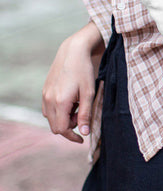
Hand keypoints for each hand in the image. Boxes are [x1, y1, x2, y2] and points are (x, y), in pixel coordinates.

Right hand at [42, 22, 104, 143]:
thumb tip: (84, 133)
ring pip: (51, 118)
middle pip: (55, 127)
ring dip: (64, 119)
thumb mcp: (89, 93)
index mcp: (60, 102)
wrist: (73, 52)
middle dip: (69, 127)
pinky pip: (49, 109)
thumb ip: (86, 114)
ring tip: (78, 106)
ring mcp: (45, 95)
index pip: (62, 129)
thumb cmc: (84, 72)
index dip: (72, 136)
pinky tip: (71, 101)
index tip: (82, 138)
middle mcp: (49, 100)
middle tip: (82, 116)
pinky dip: (59, 111)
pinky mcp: (45, 91)